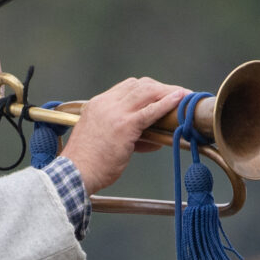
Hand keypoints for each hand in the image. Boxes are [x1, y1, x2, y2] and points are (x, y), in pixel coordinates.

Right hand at [61, 77, 187, 194]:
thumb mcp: (103, 141)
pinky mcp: (124, 126)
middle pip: (139, 85)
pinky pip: (150, 111)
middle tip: (179, 94)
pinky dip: (167, 103)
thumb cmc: (89, 164)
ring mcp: (115, 113)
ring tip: (185, 97)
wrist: (75, 173)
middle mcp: (106, 104)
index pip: (127, 87)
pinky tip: (180, 100)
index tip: (162, 94)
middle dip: (161, 88)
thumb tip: (152, 139)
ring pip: (147, 92)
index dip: (148, 88)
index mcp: (98, 105)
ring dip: (168, 93)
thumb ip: (127, 135)